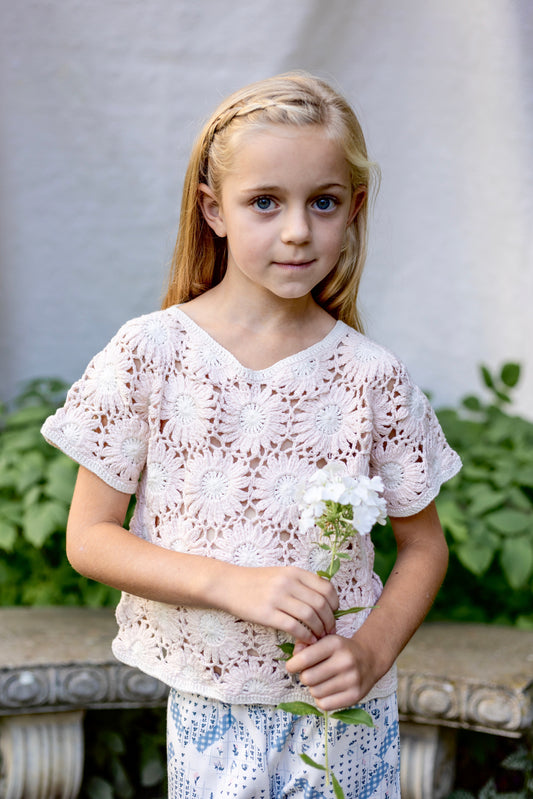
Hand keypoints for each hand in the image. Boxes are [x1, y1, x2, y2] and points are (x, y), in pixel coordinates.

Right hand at [223, 566, 337, 643]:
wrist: (228, 584)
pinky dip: (305, 636)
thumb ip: (300, 583)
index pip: (325, 588)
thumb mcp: (281, 574)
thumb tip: (323, 598)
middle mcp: (288, 583)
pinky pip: (294, 626)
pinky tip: (307, 641)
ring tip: (319, 637)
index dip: (334, 604)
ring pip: (309, 616)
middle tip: (330, 630)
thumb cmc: (256, 581)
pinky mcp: (267, 613)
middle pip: (320, 604)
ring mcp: (277, 598)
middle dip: (329, 620)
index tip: (334, 613)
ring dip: (319, 630)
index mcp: (294, 572)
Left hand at [285, 633, 378, 710]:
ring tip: (321, 681)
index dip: (293, 665)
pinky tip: (327, 691)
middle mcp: (345, 661)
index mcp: (335, 644)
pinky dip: (321, 699)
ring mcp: (352, 680)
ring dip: (313, 688)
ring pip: (315, 692)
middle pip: (307, 678)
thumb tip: (294, 659)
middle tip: (310, 673)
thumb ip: (305, 646)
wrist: (369, 658)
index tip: (292, 666)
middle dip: (304, 676)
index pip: (304, 658)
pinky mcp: (355, 696)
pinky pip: (324, 704)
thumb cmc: (341, 650)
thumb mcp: (325, 640)